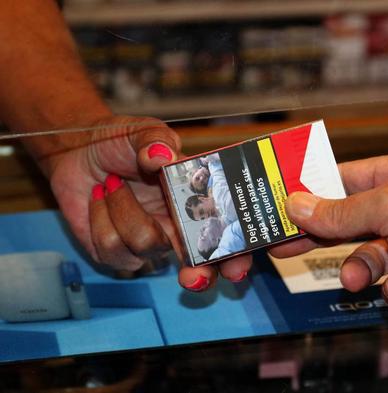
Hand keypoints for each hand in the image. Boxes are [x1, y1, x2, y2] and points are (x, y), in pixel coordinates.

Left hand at [46, 115, 250, 288]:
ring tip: (112, 182)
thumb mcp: (142, 131)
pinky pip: (113, 247)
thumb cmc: (119, 142)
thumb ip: (155, 140)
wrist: (77, 152)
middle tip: (194, 277)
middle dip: (202, 274)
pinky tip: (99, 196)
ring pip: (147, 244)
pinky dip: (100, 215)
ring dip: (123, 207)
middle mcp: (180, 226)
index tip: (248, 260)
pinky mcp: (118, 253)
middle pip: (203, 265)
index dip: (244, 248)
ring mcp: (151, 242)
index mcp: (198, 199)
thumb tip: (164, 156)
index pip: (230, 228)